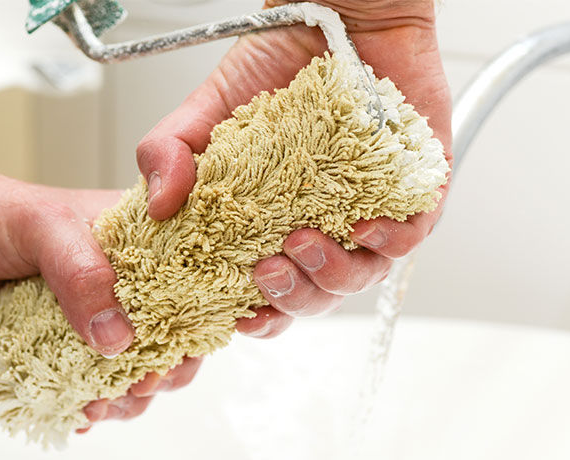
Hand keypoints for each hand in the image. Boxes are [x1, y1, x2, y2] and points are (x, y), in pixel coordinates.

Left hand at [0, 162, 197, 428]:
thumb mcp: (43, 226)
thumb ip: (82, 272)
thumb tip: (116, 337)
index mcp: (140, 241)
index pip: (191, 280)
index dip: (200, 315)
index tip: (188, 348)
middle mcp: (126, 281)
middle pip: (173, 333)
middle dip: (166, 366)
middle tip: (142, 383)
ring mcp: (98, 315)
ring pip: (137, 364)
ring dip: (128, 394)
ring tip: (103, 403)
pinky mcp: (67, 343)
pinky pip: (94, 382)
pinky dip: (93, 403)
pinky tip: (81, 411)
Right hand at [135, 0, 451, 336]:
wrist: (337, 13)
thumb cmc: (279, 64)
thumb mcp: (209, 109)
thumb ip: (172, 151)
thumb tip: (155, 204)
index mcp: (278, 221)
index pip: (273, 289)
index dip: (258, 314)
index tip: (238, 318)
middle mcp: (326, 223)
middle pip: (318, 295)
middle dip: (293, 298)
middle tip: (266, 270)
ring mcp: (371, 209)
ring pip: (364, 275)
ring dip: (333, 274)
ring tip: (303, 244)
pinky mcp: (415, 187)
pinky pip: (412, 234)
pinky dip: (389, 241)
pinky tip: (364, 226)